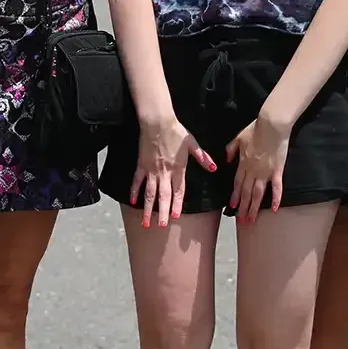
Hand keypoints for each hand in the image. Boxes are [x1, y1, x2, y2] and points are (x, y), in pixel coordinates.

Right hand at [132, 114, 214, 228]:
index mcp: (178, 168)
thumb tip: (214, 168)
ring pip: (149, 193)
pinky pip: (137, 181)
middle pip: (163, 196)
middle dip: (162, 212)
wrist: (158, 122)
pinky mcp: (142, 165)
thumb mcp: (192, 144)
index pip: (178, 190)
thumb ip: (202, 157)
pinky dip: (134, 191)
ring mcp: (151, 170)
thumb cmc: (176, 131)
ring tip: (146, 222)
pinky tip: (133, 202)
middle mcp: (164, 172)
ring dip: (148, 208)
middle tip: (161, 226)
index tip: (175, 217)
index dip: (177, 204)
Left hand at [225, 108, 291, 222]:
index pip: (237, 183)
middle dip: (243, 207)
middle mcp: (252, 171)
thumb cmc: (255, 129)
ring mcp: (265, 172)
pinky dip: (276, 199)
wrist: (271, 125)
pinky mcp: (277, 171)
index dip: (235, 196)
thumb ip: (231, 149)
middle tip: (241, 220)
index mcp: (243, 163)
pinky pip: (276, 188)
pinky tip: (274, 209)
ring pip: (258, 194)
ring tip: (251, 219)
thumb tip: (225, 160)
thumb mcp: (238, 138)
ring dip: (254, 208)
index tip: (232, 207)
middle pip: (246, 192)